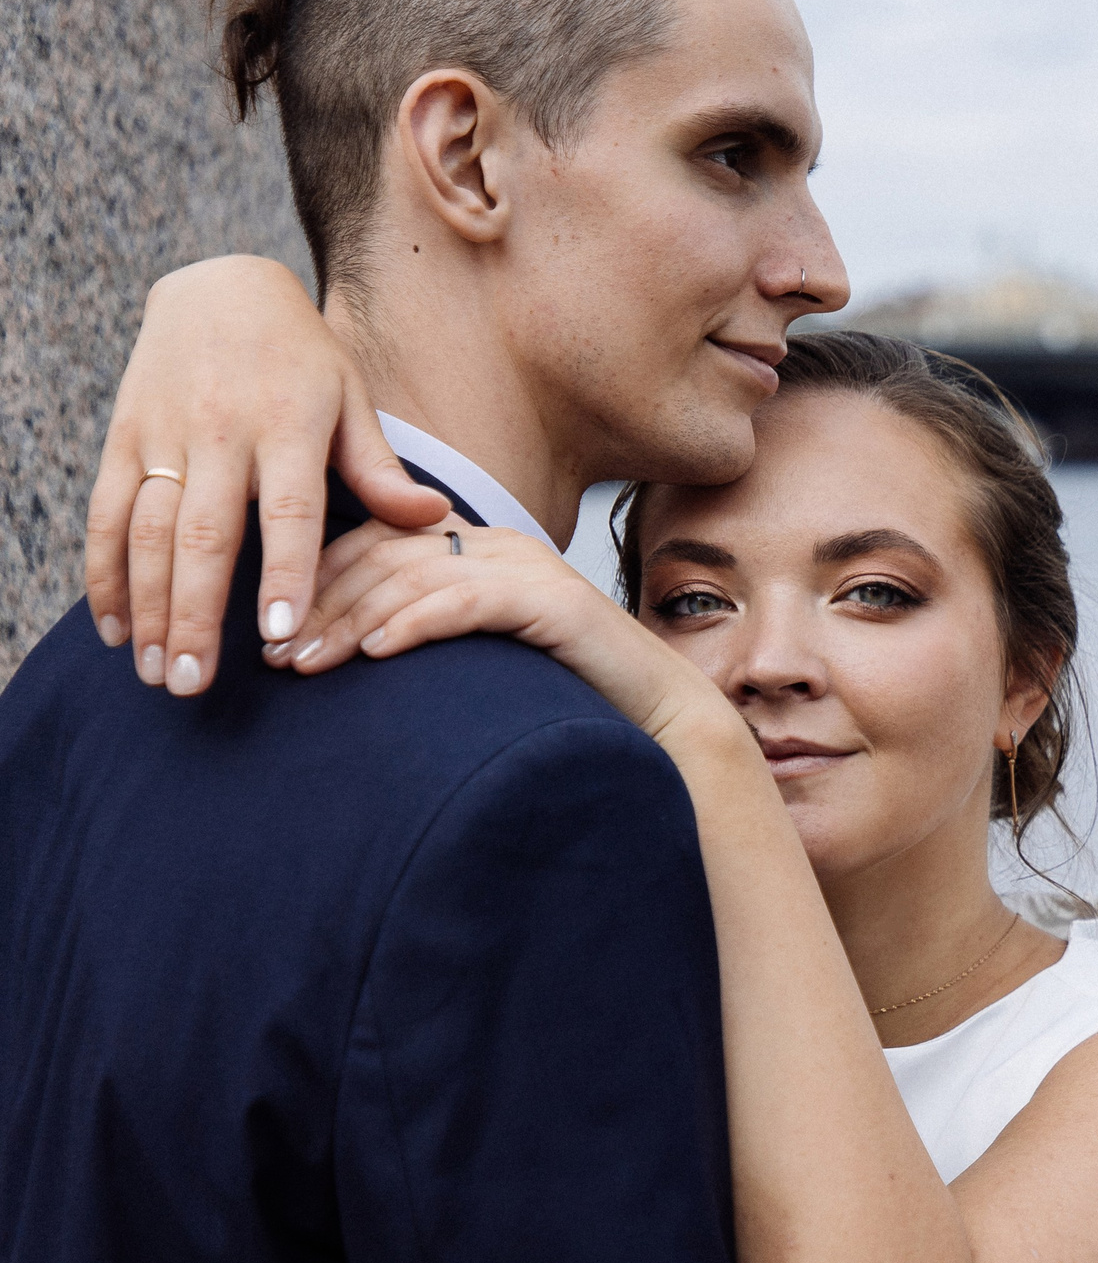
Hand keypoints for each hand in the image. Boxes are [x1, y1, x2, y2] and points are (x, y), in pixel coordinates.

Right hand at [83, 256, 450, 695]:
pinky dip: (104, 573)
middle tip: (194, 684)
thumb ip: (379, 468)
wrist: (217, 285)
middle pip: (204, 535)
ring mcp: (163, 434)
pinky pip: (106, 512)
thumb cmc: (301, 356)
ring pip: (146, 531)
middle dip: (196, 614)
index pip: (287, 511)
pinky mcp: (121, 435)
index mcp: (289, 426)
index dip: (283, 574)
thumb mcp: (350, 398)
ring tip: (157, 673)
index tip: (281, 636)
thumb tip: (435, 519)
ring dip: (148, 607)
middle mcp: (221, 432)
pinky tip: (115, 629)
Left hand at [274, 521, 733, 745]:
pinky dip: (415, 623)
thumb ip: (432, 640)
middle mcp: (503, 545)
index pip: (381, 541)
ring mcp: (531, 569)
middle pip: (387, 553)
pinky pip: (467, 601)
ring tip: (305, 661)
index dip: (319, 578)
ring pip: (416, 575)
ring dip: (351, 619)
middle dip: (321, 602)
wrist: (662, 721)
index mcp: (482, 549)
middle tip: (273, 650)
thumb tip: (351, 661)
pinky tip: (376, 653)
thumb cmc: (570, 700)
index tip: (272, 626)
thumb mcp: (483, 662)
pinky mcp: (555, 602)